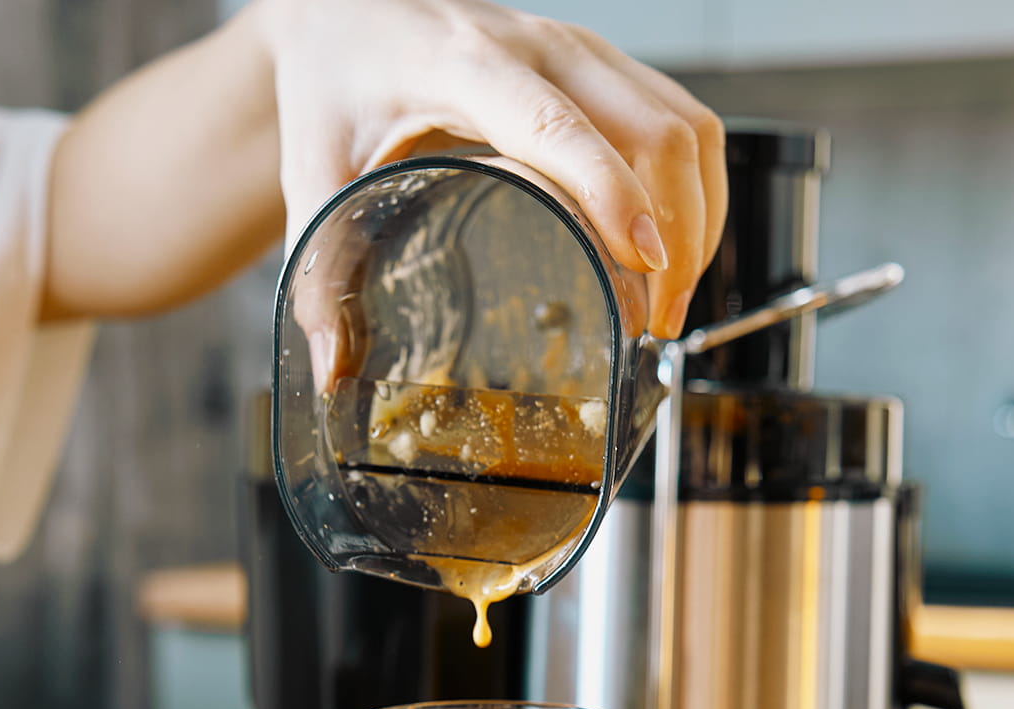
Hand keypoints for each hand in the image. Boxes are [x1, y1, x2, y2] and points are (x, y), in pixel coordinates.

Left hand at [250, 0, 725, 338]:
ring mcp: (581, 51)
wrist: (349, 11)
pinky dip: (698, 189)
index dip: (612, 193)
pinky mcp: (602, 65)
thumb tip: (333, 368)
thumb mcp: (314, 173)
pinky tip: (676, 247)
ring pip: (686, 125)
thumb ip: (320, 270)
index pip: (561, 127)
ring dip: (700, 217)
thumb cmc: (334, 83)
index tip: (644, 265)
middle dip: (677, 236)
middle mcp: (539, 48)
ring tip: (672, 300)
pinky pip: (684, 120)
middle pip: (654, 130)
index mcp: (465, 67)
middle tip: (656, 322)